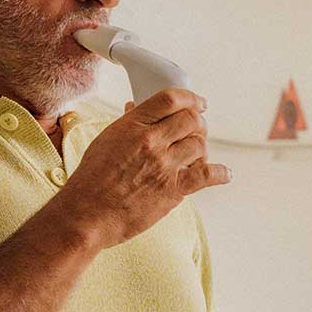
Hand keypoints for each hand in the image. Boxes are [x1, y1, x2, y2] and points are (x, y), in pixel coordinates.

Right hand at [66, 89, 230, 247]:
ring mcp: (163, 165)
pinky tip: (224, 174)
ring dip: (202, 147)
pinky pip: (206, 175)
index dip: (190, 98)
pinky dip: (219, 173)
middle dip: (199, 122)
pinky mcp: (172, 190)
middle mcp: (151, 142)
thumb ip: (127, 123)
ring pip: (200, 144)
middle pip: (191, 119)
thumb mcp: (106, 140)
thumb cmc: (91, 179)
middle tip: (198, 129)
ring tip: (197, 152)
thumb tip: (136, 106)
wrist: (87, 214)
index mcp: (132, 125)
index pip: (170, 98)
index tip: (198, 103)